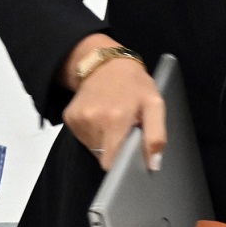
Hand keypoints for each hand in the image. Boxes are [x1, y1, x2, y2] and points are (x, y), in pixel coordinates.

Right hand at [62, 35, 164, 171]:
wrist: (104, 62)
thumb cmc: (134, 84)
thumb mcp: (154, 104)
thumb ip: (156, 135)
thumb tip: (153, 164)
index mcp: (116, 120)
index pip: (112, 162)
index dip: (121, 163)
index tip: (128, 154)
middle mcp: (93, 121)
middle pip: (103, 156)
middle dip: (115, 149)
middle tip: (124, 131)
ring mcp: (78, 119)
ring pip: (93, 147)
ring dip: (104, 140)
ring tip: (112, 122)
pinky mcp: (69, 117)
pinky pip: (83, 137)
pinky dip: (93, 132)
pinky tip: (100, 117)